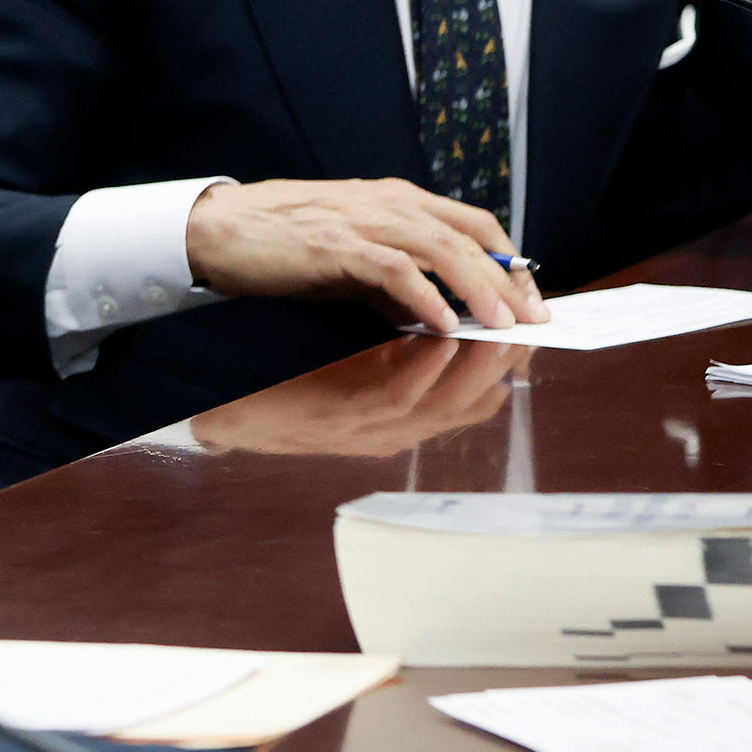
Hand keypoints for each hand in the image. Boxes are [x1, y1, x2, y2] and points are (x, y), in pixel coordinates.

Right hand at [185, 178, 546, 335]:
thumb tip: (435, 313)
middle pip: (471, 237)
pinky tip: (443, 325)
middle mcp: (389, 202)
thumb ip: (395, 278)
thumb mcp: (351, 255)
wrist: (220, 228)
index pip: (474, 223)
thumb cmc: (282, 240)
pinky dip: (426, 298)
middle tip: (532, 320)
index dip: (510, 259)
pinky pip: (396, 271)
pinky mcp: (337, 245)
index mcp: (397, 199)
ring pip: (443, 250)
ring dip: (479, 290)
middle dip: (509, 281)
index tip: (529, 298)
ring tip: (501, 327)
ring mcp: (364, 221)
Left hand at [188, 335, 527, 458]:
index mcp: (402, 420)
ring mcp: (372, 431)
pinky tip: (444, 341)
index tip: (525, 326)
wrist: (220, 404)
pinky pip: (399, 397)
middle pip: (472, 403)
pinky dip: (426, 372)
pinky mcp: (344, 420)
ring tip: (503, 329)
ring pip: (447, 405)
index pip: (474, 399)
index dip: (505, 366)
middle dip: (507, 363)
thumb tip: (435, 318)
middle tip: (530, 321)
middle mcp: (396, 432)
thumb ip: (395, 354)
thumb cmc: (284, 384)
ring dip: (480, 368)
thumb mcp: (352, 372)